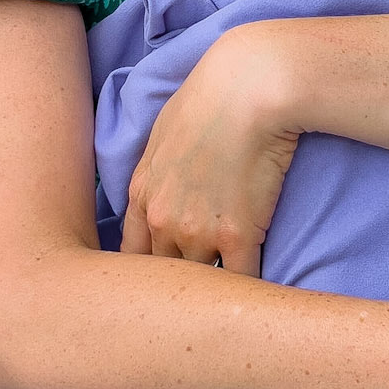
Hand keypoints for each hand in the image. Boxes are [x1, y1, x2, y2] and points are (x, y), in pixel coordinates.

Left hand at [121, 25, 297, 273]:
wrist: (247, 89)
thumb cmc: (209, 99)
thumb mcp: (162, 134)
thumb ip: (156, 173)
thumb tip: (163, 187)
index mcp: (141, 195)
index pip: (131, 254)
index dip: (146, 271)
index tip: (162, 280)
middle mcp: (162, 220)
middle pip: (163, 274)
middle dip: (178, 285)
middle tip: (196, 295)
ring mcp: (197, 232)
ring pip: (200, 282)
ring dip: (214, 289)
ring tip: (228, 299)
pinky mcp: (238, 237)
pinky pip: (240, 281)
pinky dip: (248, 290)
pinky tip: (258, 293)